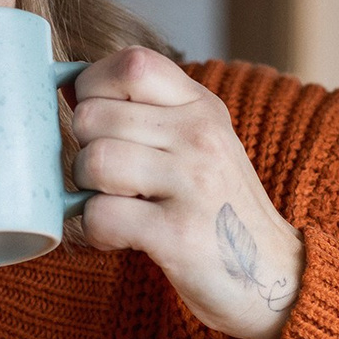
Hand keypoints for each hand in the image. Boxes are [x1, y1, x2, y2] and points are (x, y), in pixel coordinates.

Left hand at [69, 48, 304, 338]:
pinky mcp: (178, 235)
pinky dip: (96, 231)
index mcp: (201, 106)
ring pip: (94, 162)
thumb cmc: (215, 207)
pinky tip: (120, 236)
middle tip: (109, 178)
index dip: (93, 88)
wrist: (273, 275)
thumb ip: (146, 112)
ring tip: (115, 204)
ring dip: (87, 191)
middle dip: (83, 150)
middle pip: (94, 116)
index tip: (100, 122)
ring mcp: (193, 184)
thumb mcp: (197, 142)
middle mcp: (200, 136)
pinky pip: (101, 215)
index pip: (131, 63)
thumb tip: (65, 84)